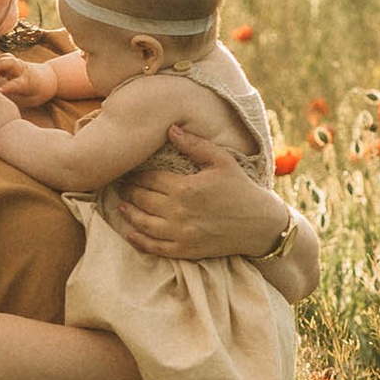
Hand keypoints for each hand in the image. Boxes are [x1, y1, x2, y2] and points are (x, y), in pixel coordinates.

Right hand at [0, 52, 65, 114]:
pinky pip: (4, 58)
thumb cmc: (38, 93)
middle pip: (10, 62)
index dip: (7, 87)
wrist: (49, 78)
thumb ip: (16, 101)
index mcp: (27, 83)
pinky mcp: (14, 61)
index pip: (16, 84)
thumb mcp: (31, 101)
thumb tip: (0, 103)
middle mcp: (22, 71)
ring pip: (6, 58)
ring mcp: (18, 64)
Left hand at [105, 124, 286, 262]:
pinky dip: (138, 240)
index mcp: (185, 188)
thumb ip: (194, 145)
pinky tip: (129, 233)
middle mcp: (178, 212)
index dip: (135, 175)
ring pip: (143, 224)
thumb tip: (171, 128)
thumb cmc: (241, 188)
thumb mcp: (221, 161)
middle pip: (142, 200)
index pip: (149, 179)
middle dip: (128, 191)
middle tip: (119, 186)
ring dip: (128, 213)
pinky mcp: (185, 251)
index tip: (127, 171)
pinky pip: (154, 247)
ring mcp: (180, 234)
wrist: (260, 224)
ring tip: (120, 205)